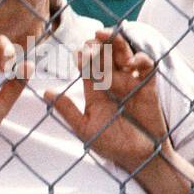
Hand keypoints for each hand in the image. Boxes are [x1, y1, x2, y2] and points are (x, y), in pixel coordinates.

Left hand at [44, 27, 168, 173]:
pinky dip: (142, 60)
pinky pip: (147, 69)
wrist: (137, 157)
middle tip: (93, 38)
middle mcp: (112, 83)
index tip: (78, 54)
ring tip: (109, 36)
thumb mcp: (84, 128)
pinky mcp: (148, 88)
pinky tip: (133, 61)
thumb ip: (67, 110)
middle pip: (106, 56)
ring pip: (124, 56)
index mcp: (95, 90)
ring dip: (118, 44)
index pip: (87, 68)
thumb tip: (45, 92)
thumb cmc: (109, 144)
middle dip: (100, 45)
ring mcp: (130, 83)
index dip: (83, 58)